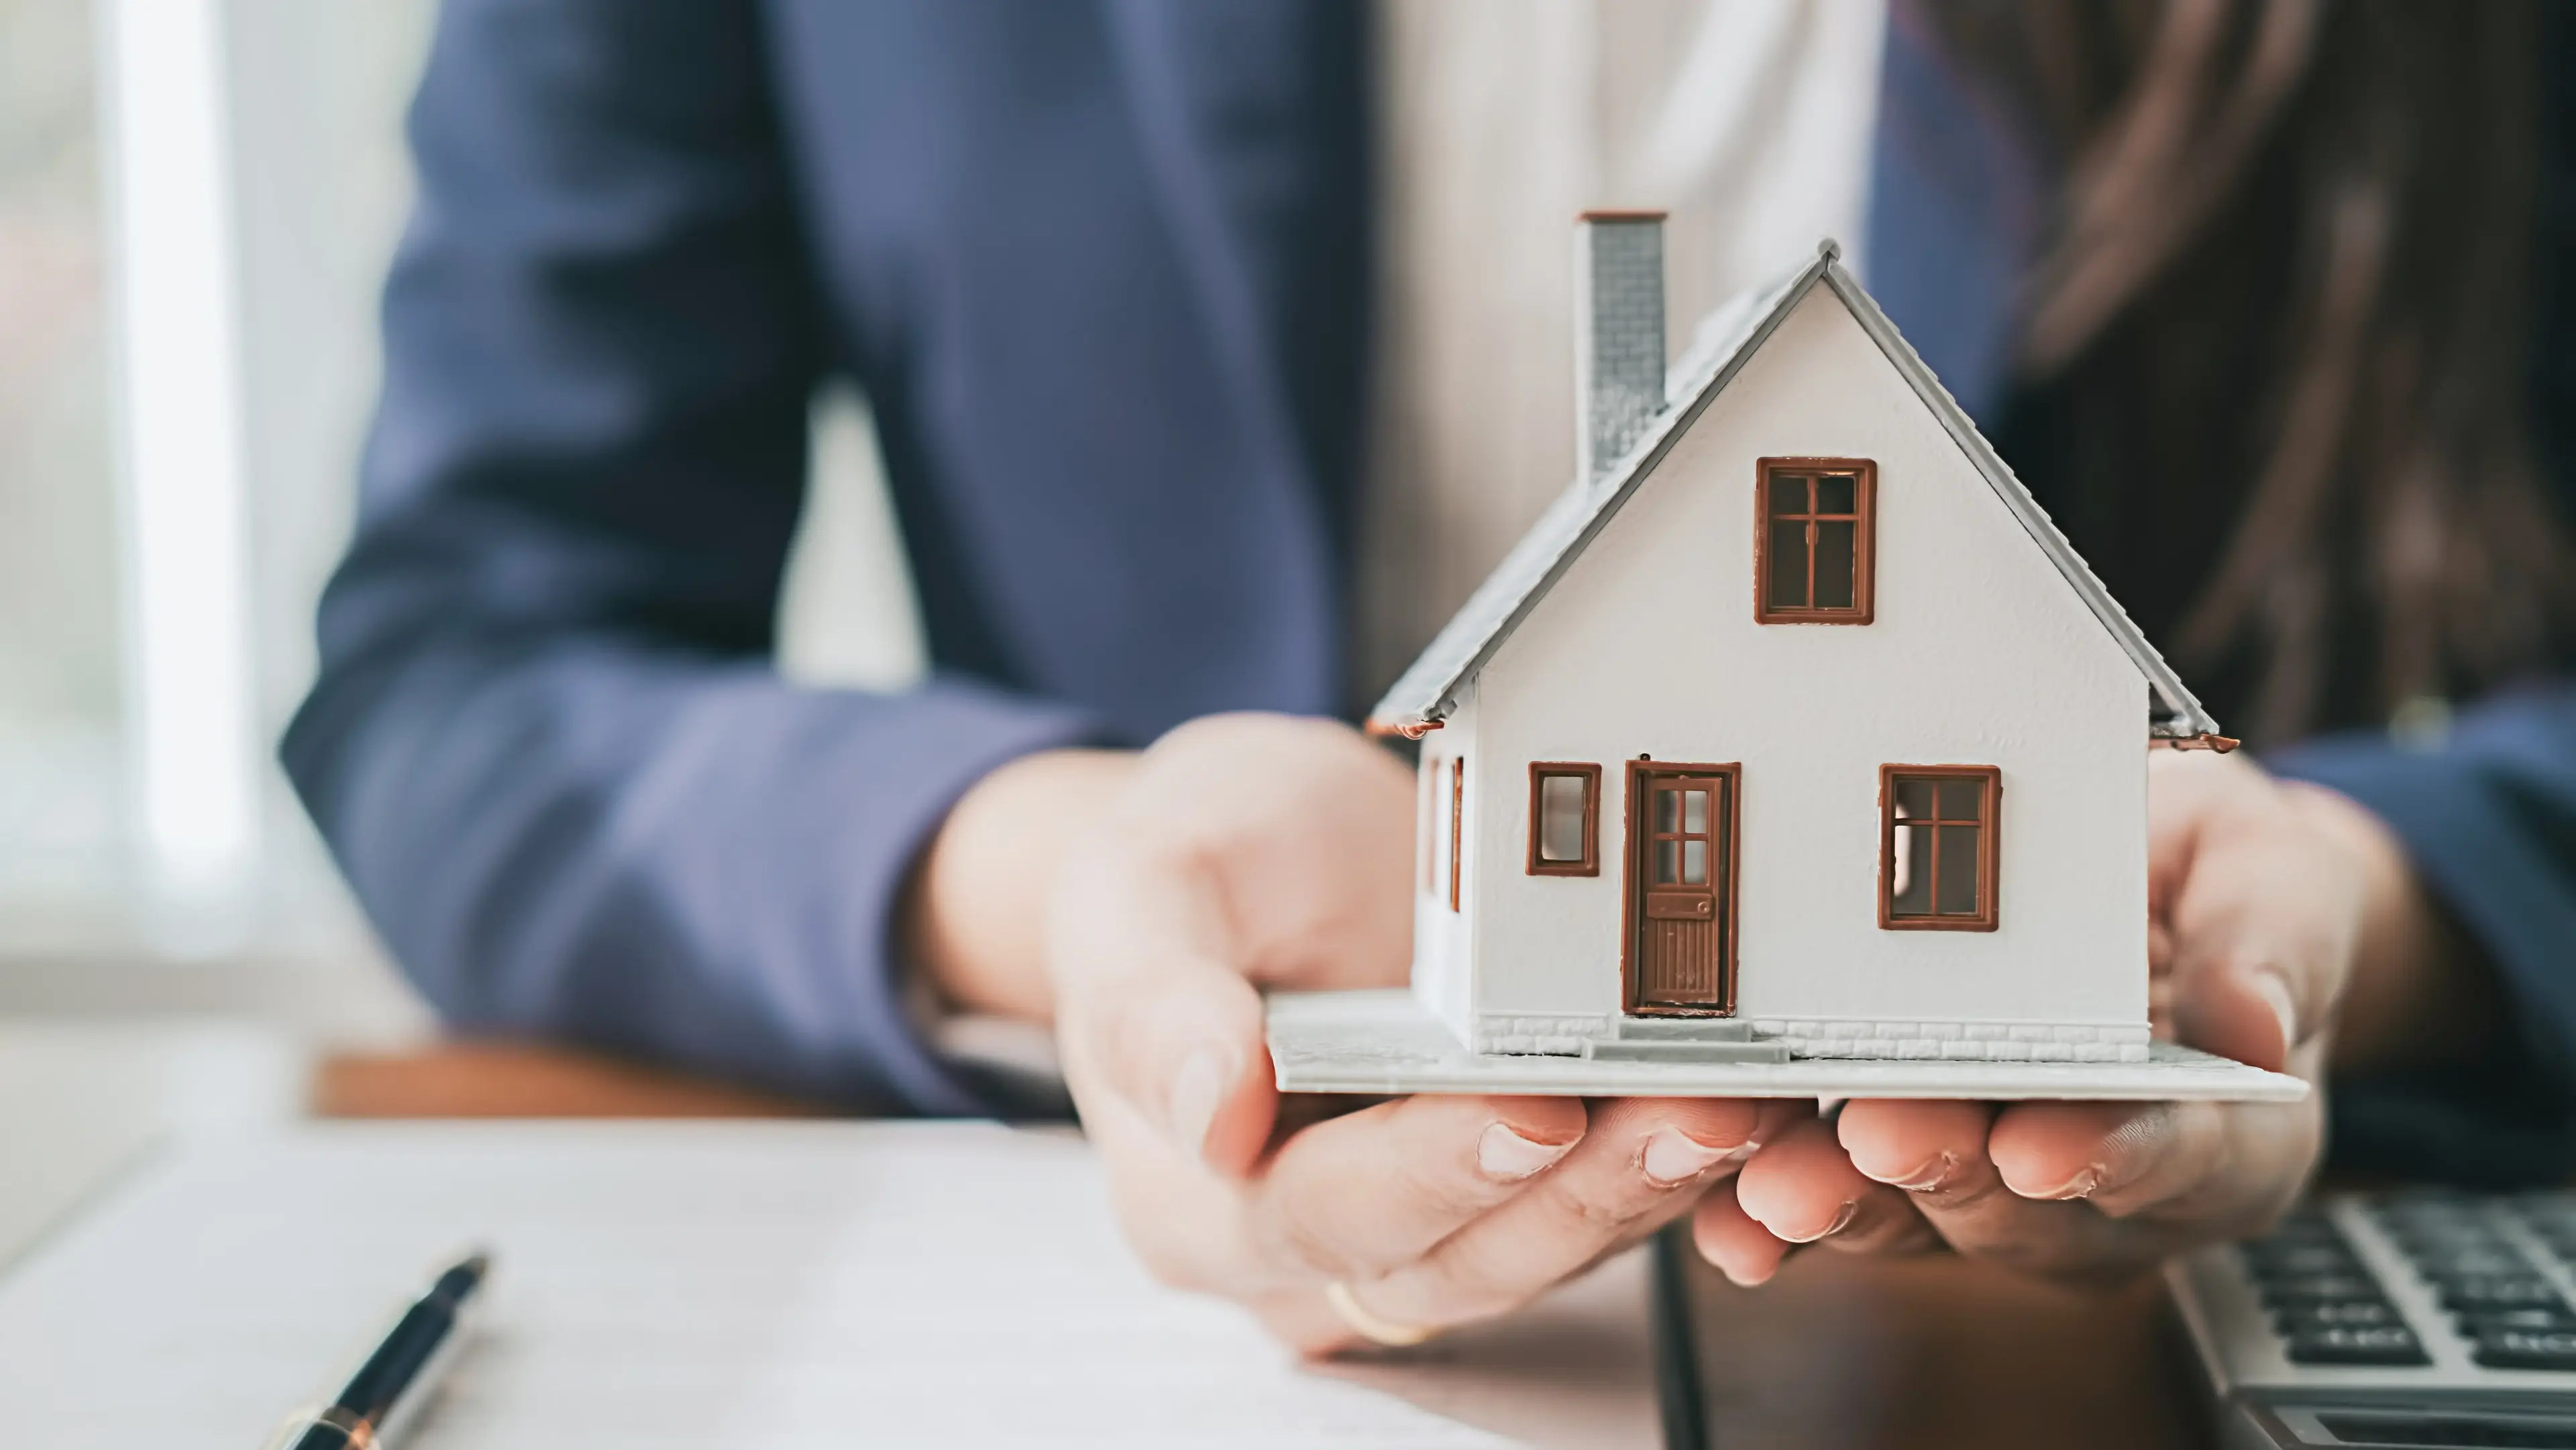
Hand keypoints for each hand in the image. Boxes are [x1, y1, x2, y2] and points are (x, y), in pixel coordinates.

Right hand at [1022, 714, 1783, 1350]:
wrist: (1257, 850)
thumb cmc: (1190, 862)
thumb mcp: (1143, 887)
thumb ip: (1160, 999)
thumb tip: (1217, 1112)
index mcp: (1199, 1201)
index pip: (1325, 1212)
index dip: (1435, 1171)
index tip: (1532, 1109)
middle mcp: (1310, 1250)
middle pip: (1460, 1257)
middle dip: (1588, 1189)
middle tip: (1698, 1109)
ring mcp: (1418, 1228)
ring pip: (1545, 1248)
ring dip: (1652, 1183)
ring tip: (1745, 1101)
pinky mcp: (1507, 1189)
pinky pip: (1592, 1205)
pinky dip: (1670, 1163)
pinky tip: (1753, 1104)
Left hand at [1695, 748, 2395, 1287]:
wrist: (2143, 886)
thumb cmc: (2212, 879)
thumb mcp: (2274, 870)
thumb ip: (2275, 941)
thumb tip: (2259, 1023)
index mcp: (2230, 1129)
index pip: (2183, 1160)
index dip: (2111, 1157)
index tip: (2042, 1146)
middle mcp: (2110, 1191)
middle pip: (2029, 1207)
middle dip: (1947, 1171)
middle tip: (1880, 1128)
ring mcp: (1998, 1196)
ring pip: (1919, 1224)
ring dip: (1843, 1201)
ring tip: (1779, 1176)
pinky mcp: (1900, 1182)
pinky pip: (1838, 1213)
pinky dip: (1770, 1223)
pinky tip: (1724, 1214)